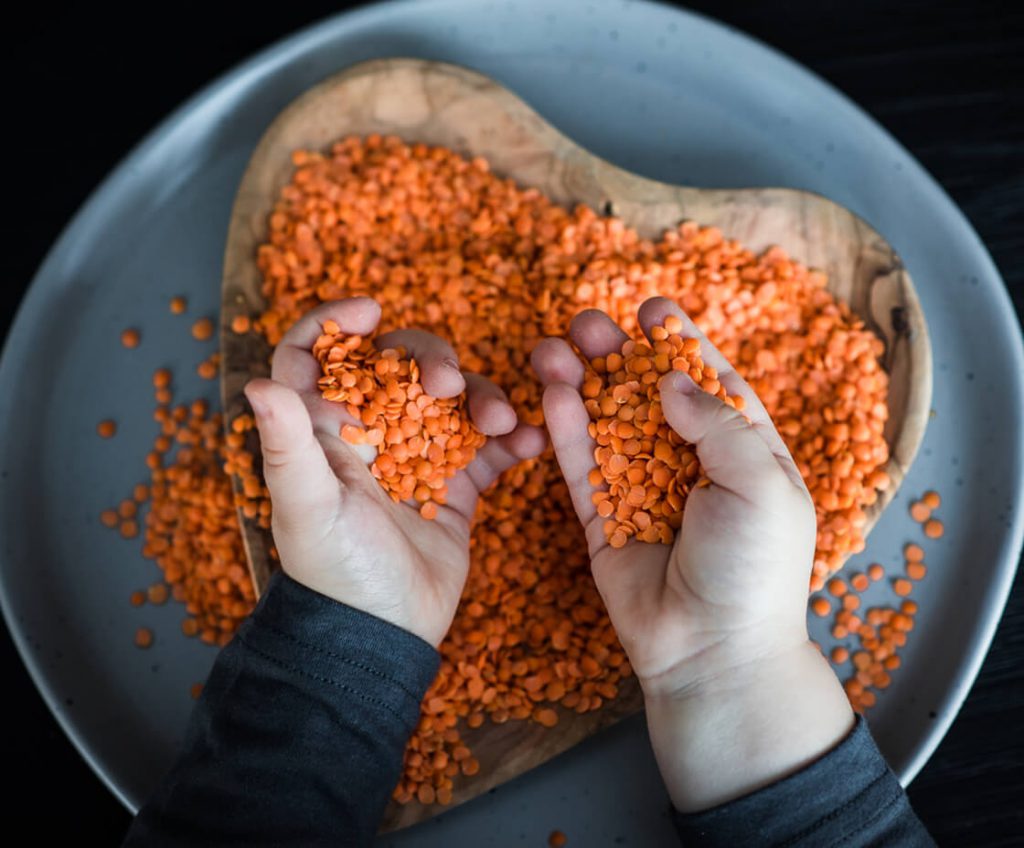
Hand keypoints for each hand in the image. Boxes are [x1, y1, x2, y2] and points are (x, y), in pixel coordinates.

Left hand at [245, 298, 545, 646]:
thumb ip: (289, 446)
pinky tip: (530, 444)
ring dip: (482, 398)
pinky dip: (513, 440)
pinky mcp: (456, 488)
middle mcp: (371, 436)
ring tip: (501, 423)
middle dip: (430, 360)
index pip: (314, 359)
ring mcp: (417, 459)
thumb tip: (258, 383)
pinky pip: (489, 449)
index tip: (371, 309)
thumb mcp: (309, 508)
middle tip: (450, 385)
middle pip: (400, 366)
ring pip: (453, 400)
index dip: (335, 324)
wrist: (384, 635)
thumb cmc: (336, 572)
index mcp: (326, 432)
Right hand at [531, 296, 851, 810]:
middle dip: (618, 354)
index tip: (654, 307)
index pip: (711, 383)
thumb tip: (670, 381)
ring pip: (606, 423)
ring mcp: (642, 488)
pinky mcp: (602, 517)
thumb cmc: (754, 569)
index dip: (681, 344)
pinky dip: (565, 428)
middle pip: (648, 394)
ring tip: (554, 346)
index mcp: (743, 452)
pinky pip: (580, 465)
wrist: (712, 652)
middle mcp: (689, 464)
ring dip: (581, 382)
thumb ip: (717, 425)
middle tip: (589, 323)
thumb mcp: (759, 485)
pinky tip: (551, 391)